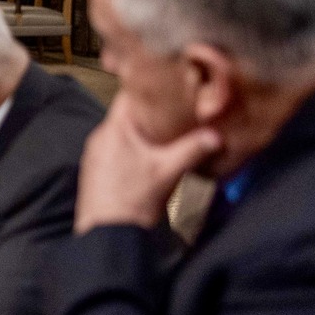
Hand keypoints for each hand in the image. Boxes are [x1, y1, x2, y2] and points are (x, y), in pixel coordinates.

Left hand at [75, 92, 220, 231]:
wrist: (107, 235)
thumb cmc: (132, 200)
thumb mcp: (167, 172)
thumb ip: (192, 149)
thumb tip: (217, 135)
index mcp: (112, 129)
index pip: (127, 94)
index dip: (149, 83)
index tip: (170, 79)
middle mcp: (100, 137)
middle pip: (128, 113)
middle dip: (152, 108)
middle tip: (179, 103)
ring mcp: (97, 154)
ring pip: (125, 131)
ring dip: (145, 128)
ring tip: (171, 125)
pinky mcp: (99, 169)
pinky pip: (120, 147)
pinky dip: (137, 144)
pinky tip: (154, 151)